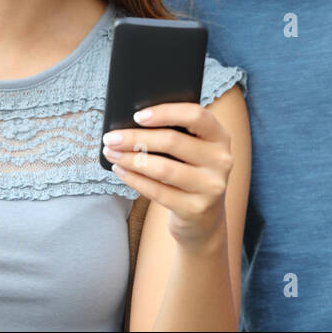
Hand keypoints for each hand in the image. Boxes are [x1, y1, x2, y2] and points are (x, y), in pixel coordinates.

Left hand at [101, 103, 232, 251]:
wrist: (204, 220)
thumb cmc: (189, 173)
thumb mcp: (192, 151)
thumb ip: (175, 134)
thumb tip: (131, 124)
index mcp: (220, 137)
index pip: (196, 115)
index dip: (166, 112)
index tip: (137, 116)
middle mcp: (221, 161)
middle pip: (173, 142)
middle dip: (136, 138)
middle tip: (110, 138)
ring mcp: (211, 187)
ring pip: (163, 168)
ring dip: (131, 159)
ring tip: (111, 153)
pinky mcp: (195, 209)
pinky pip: (158, 191)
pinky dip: (134, 179)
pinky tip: (120, 170)